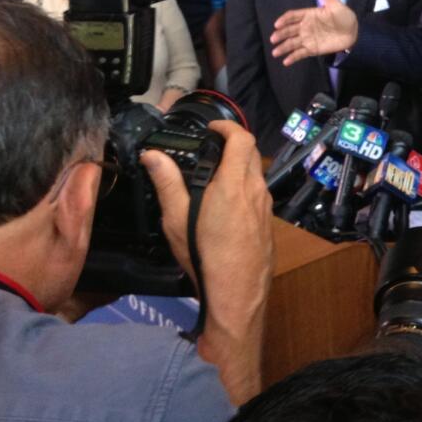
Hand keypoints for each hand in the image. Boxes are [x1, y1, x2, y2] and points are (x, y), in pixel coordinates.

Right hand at [141, 121, 273, 404]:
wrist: (237, 296)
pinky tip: (226, 204)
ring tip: (214, 175)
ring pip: (256, 174)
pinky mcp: (268, 224)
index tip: (212, 127)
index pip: (241, 138)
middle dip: (234, 143)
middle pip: (251, 153)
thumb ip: (168, 184)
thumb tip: (153, 155)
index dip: (228, 126)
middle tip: (211, 146)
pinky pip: (258, 195)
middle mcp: (256, 191)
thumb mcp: (177, 220)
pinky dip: (245, 187)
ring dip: (239, 167)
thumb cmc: (205, 258)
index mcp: (234, 184)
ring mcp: (266, 207)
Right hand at [270, 0, 358, 65]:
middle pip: (289, 30)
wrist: (354, 33)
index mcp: (309, 15)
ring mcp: (308, 38)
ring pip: (292, 43)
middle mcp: (306, 27)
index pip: (293, 16)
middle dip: (281, 34)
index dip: (285, 19)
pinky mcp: (313, 49)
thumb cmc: (344, 17)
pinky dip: (292, 57)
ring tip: (275, 52)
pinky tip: (285, 61)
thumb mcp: (335, 3)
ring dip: (283, 47)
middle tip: (273, 38)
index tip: (277, 24)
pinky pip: (300, 53)